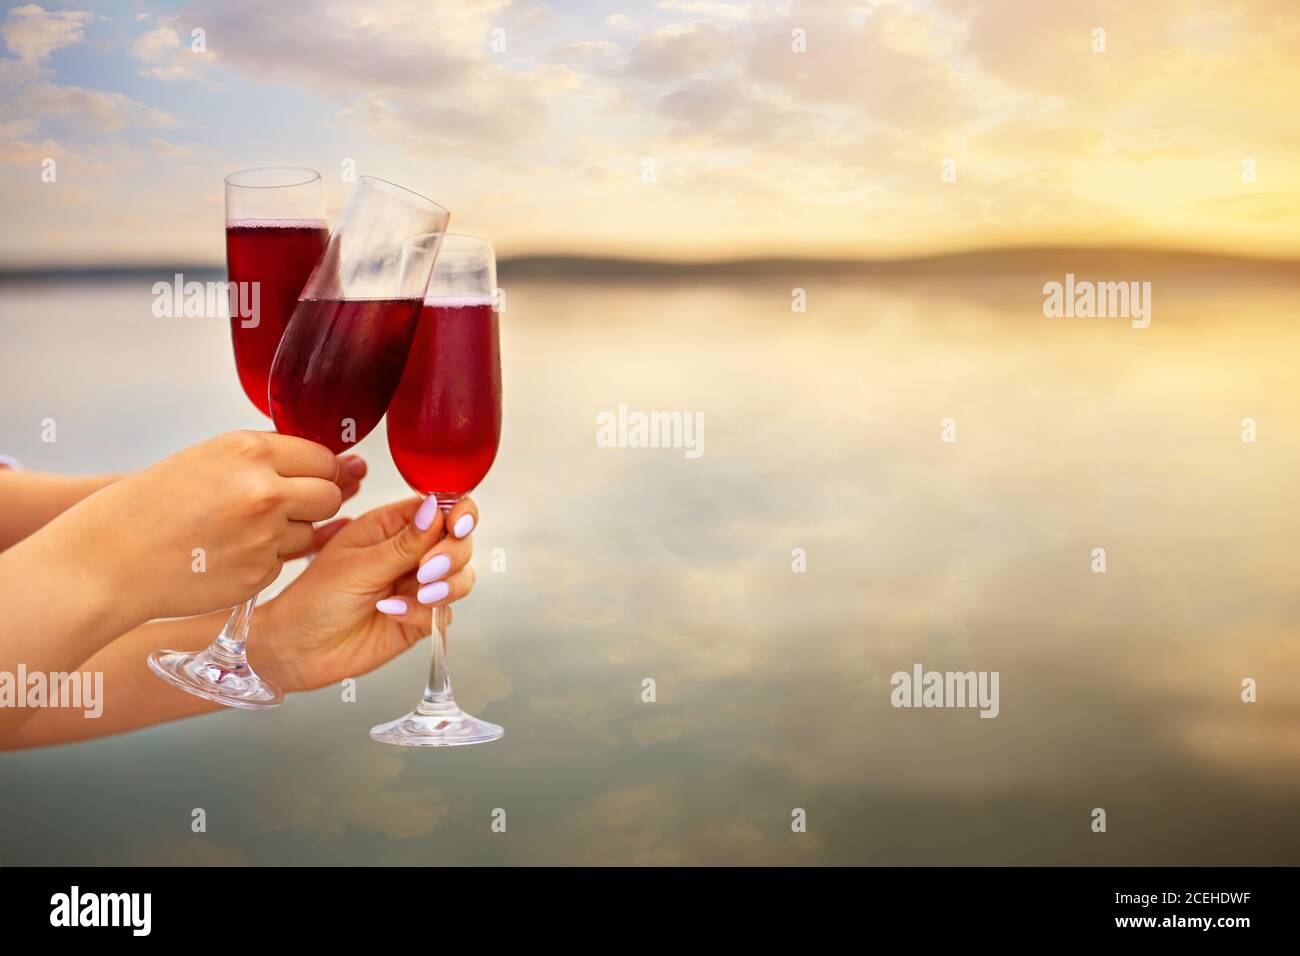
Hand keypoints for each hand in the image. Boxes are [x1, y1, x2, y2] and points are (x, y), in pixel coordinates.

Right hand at [40, 430, 354, 627]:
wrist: (107, 560)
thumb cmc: (148, 506)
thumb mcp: (206, 459)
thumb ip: (265, 459)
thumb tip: (334, 464)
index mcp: (249, 450)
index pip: (322, 457)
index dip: (319, 470)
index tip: (310, 477)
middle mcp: (264, 491)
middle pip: (329, 495)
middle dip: (315, 501)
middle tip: (282, 506)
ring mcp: (265, 536)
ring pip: (310, 531)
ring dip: (289, 532)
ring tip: (238, 530)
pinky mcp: (259, 574)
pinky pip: (284, 562)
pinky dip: (266, 559)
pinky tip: (227, 554)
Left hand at [252, 495, 478, 692]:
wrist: (299, 650)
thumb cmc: (314, 600)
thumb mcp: (358, 564)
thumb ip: (405, 542)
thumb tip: (437, 507)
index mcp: (391, 526)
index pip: (440, 507)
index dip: (458, 512)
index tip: (457, 524)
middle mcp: (410, 553)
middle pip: (459, 541)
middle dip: (451, 553)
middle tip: (426, 569)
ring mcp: (418, 585)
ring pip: (461, 576)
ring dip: (448, 585)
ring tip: (419, 594)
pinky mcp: (421, 617)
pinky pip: (445, 612)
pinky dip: (426, 613)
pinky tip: (393, 613)